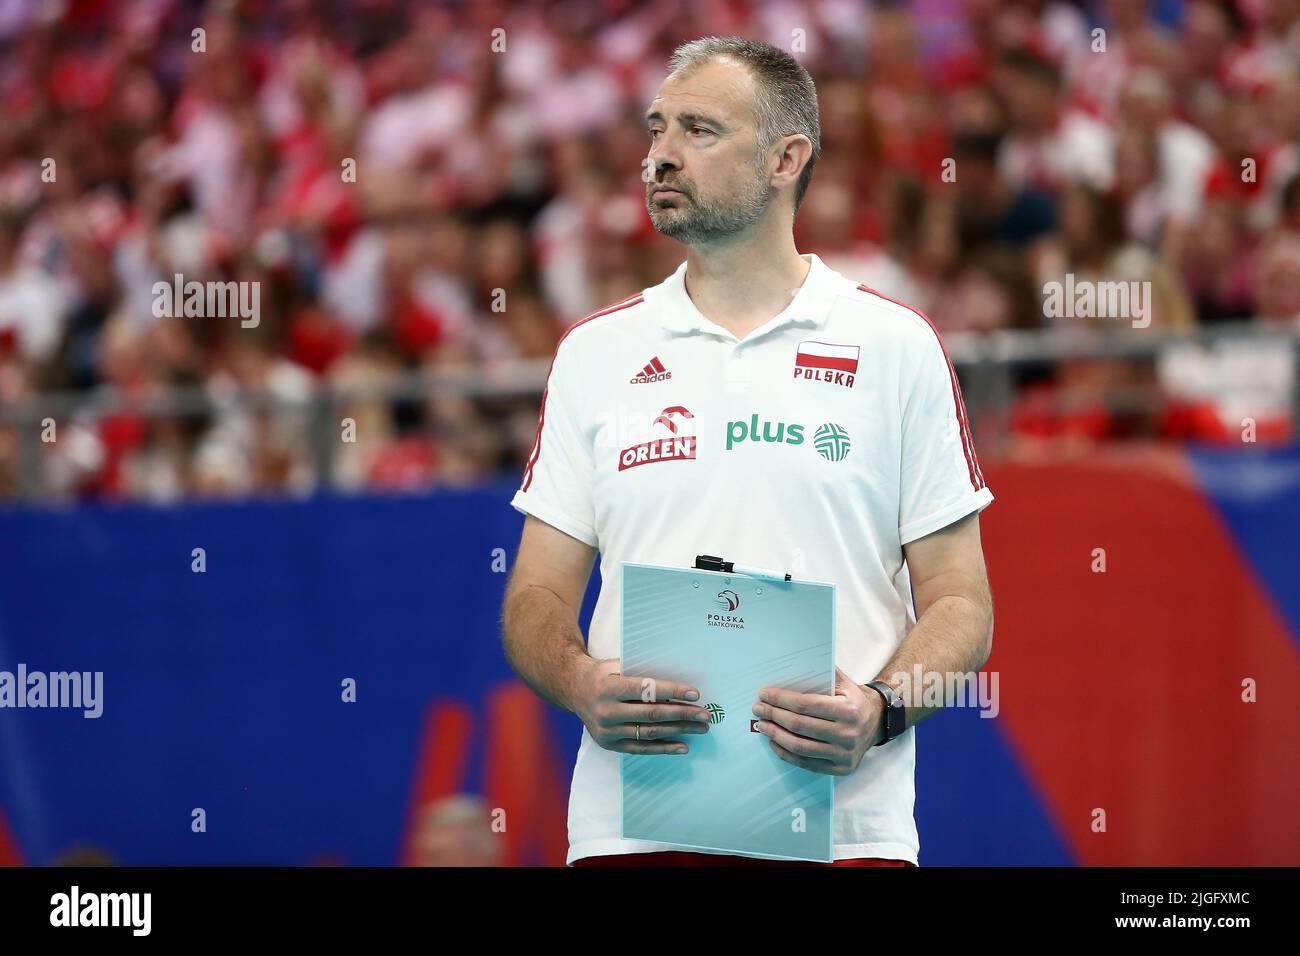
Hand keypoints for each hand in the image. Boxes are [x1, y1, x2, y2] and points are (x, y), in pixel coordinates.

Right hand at [571, 657, 712, 754]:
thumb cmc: (603, 673)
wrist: (573, 689)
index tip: (695, 694)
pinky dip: (663, 748)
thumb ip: (642, 670)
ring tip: (700, 728)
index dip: (673, 692)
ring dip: (678, 731)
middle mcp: (606, 711)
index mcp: (609, 687)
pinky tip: (682, 746)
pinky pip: (641, 748)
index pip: (647, 690)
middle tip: (705, 715)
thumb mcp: (617, 664)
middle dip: (682, 714)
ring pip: (649, 732)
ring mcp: (607, 730)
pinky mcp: (609, 744)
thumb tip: (678, 679)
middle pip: (652, 714)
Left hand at [751, 667, 883, 774]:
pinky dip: (786, 753)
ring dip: (775, 735)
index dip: (780, 699)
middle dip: (773, 715)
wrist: (876, 723)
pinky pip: (806, 763)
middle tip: (758, 708)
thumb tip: (791, 662)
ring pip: (800, 747)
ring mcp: (844, 754)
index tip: (764, 694)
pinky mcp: (840, 769)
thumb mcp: (843, 682)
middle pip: (799, 725)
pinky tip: (774, 742)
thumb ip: (822, 673)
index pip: (805, 704)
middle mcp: (848, 734)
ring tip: (762, 725)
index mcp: (848, 710)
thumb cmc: (852, 699)